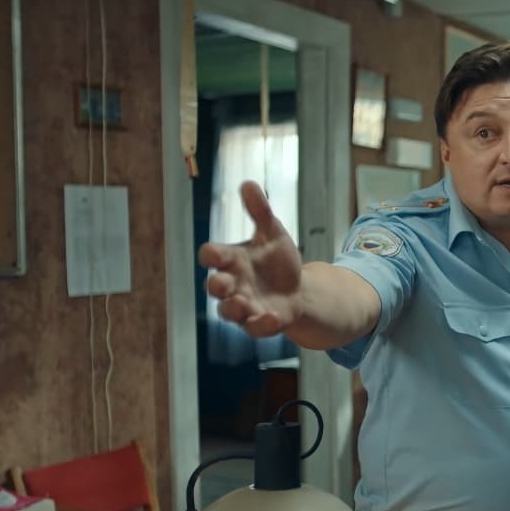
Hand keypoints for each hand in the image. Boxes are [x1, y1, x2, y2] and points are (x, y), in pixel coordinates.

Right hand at [198, 180, 302, 336]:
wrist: (299, 288)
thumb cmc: (277, 260)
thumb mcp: (272, 233)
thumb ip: (260, 211)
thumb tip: (247, 183)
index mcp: (232, 260)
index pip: (212, 256)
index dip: (211, 255)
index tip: (214, 254)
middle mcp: (233, 284)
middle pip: (214, 287)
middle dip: (216, 285)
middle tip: (223, 282)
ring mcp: (245, 305)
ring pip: (228, 312)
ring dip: (232, 308)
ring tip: (241, 303)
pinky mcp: (260, 321)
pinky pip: (255, 327)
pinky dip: (261, 324)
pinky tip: (272, 318)